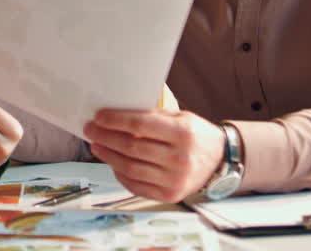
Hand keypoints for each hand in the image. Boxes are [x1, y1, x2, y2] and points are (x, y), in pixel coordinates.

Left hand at [83, 109, 224, 202]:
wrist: (219, 161)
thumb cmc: (194, 135)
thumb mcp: (179, 117)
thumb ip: (151, 116)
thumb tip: (115, 114)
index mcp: (183, 134)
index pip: (140, 125)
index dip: (115, 120)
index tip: (98, 117)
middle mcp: (180, 159)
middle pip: (131, 147)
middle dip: (105, 137)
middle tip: (91, 130)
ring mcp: (175, 181)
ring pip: (130, 168)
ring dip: (108, 156)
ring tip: (97, 145)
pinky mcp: (169, 196)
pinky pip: (136, 185)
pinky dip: (120, 174)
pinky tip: (113, 163)